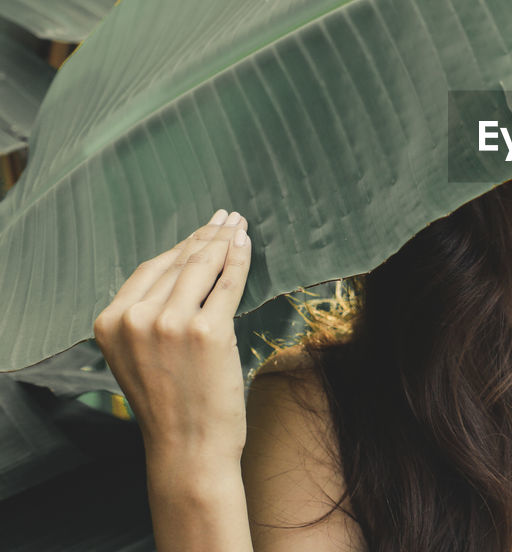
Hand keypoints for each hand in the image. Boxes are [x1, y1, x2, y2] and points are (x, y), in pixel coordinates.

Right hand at [94, 209, 252, 465]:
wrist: (188, 448)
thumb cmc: (172, 402)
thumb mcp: (141, 354)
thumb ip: (149, 315)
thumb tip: (187, 265)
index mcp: (110, 323)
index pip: (152, 268)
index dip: (182, 244)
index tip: (203, 228)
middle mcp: (134, 319)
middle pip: (179, 262)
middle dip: (206, 237)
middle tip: (227, 219)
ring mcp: (170, 324)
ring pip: (203, 267)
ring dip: (224, 240)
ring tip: (238, 226)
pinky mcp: (207, 331)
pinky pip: (228, 283)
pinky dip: (240, 259)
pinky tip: (246, 244)